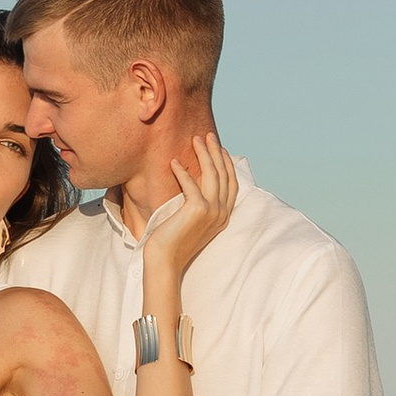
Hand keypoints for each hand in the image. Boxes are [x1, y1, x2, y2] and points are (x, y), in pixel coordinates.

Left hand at [136, 127, 238, 296]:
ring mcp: (212, 211)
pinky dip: (183, 172)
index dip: (226, 163)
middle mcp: (222, 212)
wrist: (165, 260)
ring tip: (195, 139)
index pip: (231, 183)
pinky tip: (174, 162)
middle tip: (208, 135)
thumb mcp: (191, 220)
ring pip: (212, 174)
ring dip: (204, 154)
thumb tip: (194, 183)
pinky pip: (191, 183)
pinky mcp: (198, 209)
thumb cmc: (173, 241)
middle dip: (216, 152)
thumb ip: (198, 204)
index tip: (218, 147)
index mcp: (224, 215)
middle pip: (224, 174)